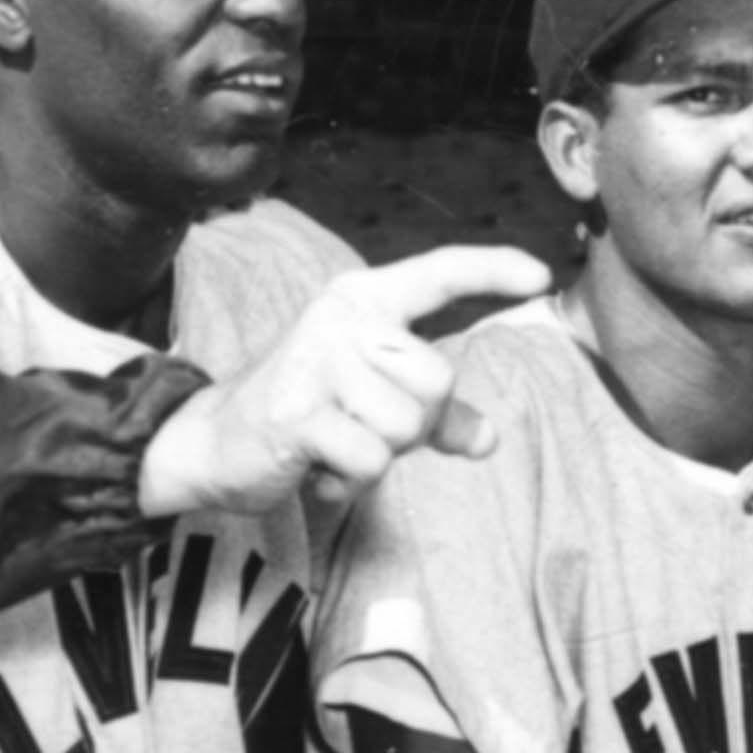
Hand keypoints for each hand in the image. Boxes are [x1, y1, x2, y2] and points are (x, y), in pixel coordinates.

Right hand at [151, 242, 554, 516]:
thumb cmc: (304, 415)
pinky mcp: (298, 412)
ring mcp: (317, 361)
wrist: (211, 443)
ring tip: (334, 444)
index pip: (438, 275)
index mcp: (362, 301)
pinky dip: (350, 481)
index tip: (541, 275)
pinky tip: (316, 467)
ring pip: (407, 426)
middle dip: (412, 425)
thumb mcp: (373, 404)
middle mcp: (342, 318)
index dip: (492, 271)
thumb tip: (490, 439)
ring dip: (378, 455)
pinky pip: (371, 460)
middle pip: (437, 380)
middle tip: (360, 428)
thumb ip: (434, 416)